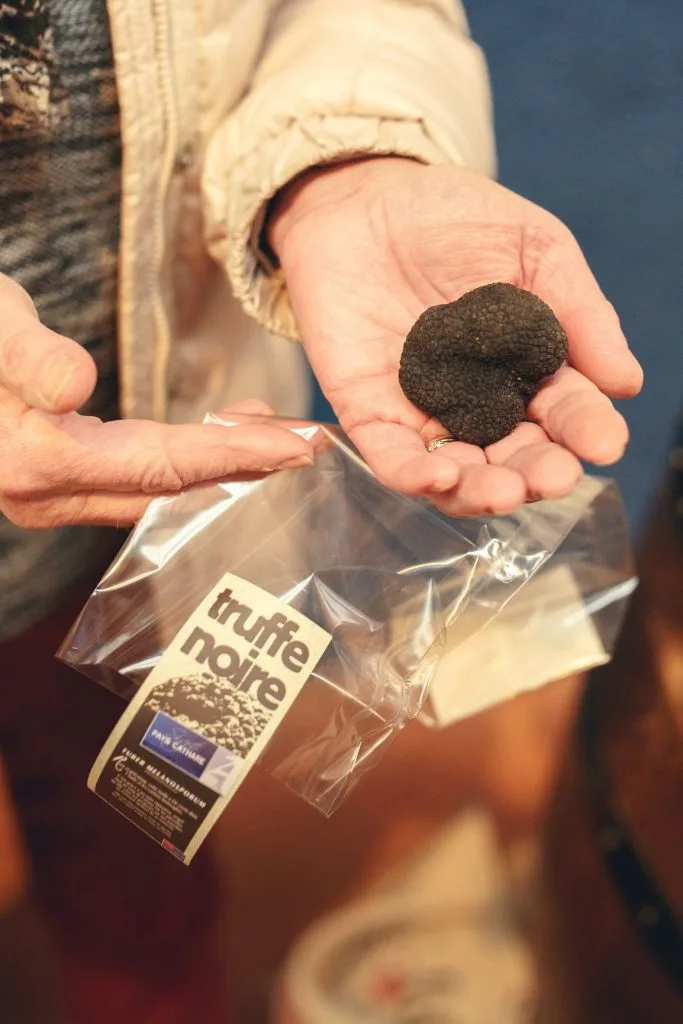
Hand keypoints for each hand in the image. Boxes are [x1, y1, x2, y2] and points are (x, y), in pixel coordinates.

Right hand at [0, 275, 315, 528]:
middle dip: (244, 466)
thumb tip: (72, 387)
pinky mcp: (55, 480)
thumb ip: (27, 356)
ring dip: (220, 463)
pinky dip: (186, 458)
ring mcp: (50, 494)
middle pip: (168, 488)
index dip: (234, 455)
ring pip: (155, 489)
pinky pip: (136, 479)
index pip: (160, 466)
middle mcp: (47, 495)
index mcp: (37, 464)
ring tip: (275, 430)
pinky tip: (217, 429)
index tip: (299, 445)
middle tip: (310, 443)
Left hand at [269, 159, 641, 515]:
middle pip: (514, 455)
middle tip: (554, 478)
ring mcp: (423, 410)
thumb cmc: (452, 217)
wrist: (362, 196)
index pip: (564, 411)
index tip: (604, 443)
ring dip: (480, 489)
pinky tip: (439, 476)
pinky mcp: (369, 410)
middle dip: (537, 473)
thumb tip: (626, 384)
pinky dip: (413, 474)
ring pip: (457, 470)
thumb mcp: (534, 249)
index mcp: (529, 368)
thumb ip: (579, 312)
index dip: (585, 430)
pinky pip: (390, 456)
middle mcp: (481, 402)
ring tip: (502, 492)